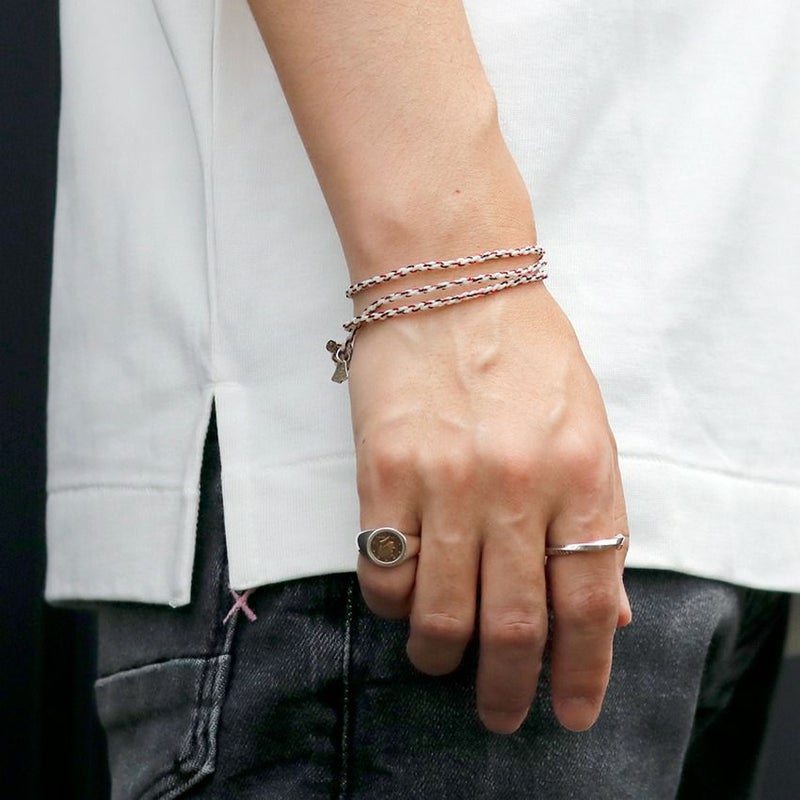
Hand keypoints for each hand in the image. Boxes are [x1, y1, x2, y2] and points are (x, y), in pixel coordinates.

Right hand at [349, 280, 630, 733]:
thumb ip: (596, 521)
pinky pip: (383, 573)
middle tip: (502, 713)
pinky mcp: (383, 472)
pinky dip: (392, 606)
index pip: (590, 605)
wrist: (452, 281)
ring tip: (441, 661)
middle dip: (509, 691)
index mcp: (583, 475)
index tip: (568, 712)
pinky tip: (402, 600)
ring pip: (440, 615)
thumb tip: (610, 613)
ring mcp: (446, 481)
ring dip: (440, 657)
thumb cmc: (526, 354)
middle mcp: (517, 487)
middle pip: (514, 626)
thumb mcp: (588, 429)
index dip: (582, 674)